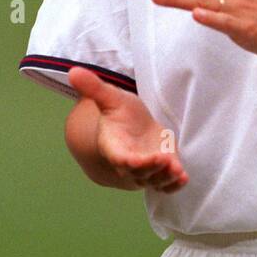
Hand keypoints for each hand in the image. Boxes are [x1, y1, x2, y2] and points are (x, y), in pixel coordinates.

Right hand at [67, 67, 187, 192]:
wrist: (133, 126)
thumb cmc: (120, 113)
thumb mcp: (110, 98)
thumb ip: (94, 88)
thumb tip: (73, 71)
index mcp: (114, 148)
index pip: (120, 160)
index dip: (128, 162)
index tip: (137, 161)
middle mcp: (130, 164)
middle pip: (139, 173)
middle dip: (152, 168)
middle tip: (164, 159)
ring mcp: (147, 170)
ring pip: (155, 181)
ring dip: (166, 178)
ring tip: (178, 171)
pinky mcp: (162, 171)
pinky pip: (167, 185)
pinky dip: (175, 185)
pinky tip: (183, 177)